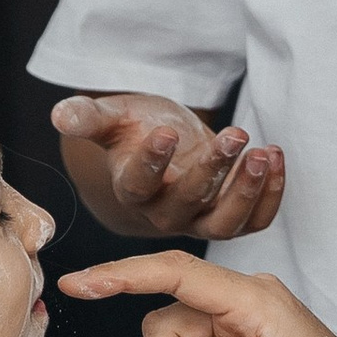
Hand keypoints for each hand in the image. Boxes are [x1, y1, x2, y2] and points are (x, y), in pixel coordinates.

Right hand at [52, 92, 285, 242]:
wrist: (165, 150)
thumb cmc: (135, 130)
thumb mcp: (112, 117)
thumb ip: (88, 116)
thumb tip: (59, 114)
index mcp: (133, 191)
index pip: (140, 184)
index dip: (152, 161)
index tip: (166, 132)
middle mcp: (166, 214)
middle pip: (189, 202)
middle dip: (213, 169)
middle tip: (234, 135)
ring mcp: (201, 221)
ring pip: (225, 221)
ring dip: (248, 189)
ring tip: (264, 153)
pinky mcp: (231, 219)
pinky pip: (254, 220)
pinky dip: (271, 195)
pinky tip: (278, 157)